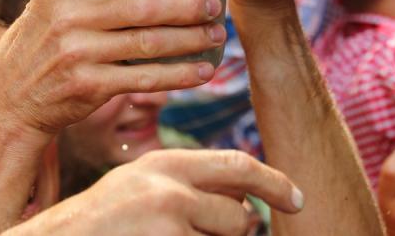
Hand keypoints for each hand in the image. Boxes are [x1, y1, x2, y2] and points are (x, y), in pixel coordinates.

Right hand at [0, 0, 224, 146]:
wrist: (10, 98)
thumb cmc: (42, 41)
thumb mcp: (51, 5)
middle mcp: (67, 18)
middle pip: (139, 7)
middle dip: (185, 5)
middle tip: (215, 2)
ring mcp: (78, 54)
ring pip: (148, 44)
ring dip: (190, 40)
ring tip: (217, 34)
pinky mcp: (89, 86)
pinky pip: (143, 79)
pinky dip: (178, 75)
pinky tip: (202, 70)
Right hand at [8, 149, 302, 235]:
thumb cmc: (97, 222)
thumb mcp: (136, 186)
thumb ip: (182, 184)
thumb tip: (241, 202)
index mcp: (163, 164)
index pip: (237, 166)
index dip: (273, 182)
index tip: (296, 197)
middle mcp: (169, 189)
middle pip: (240, 214)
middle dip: (242, 229)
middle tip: (237, 232)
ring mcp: (168, 224)